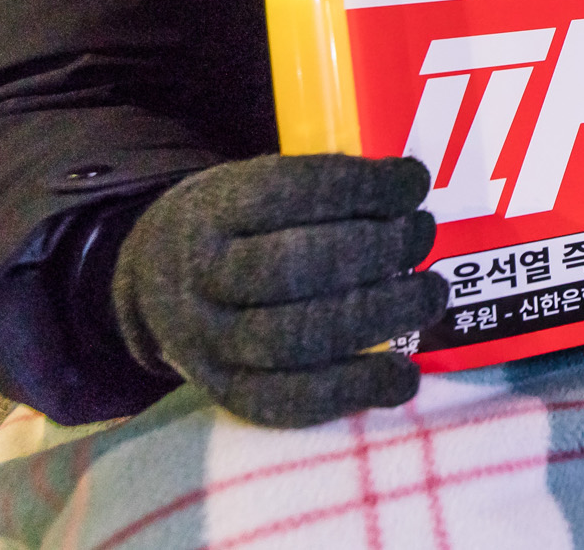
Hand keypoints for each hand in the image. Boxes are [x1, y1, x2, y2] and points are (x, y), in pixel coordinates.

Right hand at [112, 153, 447, 428]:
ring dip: (379, 316)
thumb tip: (411, 188)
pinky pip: (290, 401)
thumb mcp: (252, 183)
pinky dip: (356, 390)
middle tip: (422, 235)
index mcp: (210, 211)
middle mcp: (201, 278)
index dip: (358, 188)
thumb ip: (318, 188)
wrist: (153, 282)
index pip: (283, 193)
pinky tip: (406, 375)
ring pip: (294, 339)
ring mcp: (208, 342)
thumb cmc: (235, 224)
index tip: (413, 182)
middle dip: (375, 251)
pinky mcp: (226, 394)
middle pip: (290, 269)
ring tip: (430, 293)